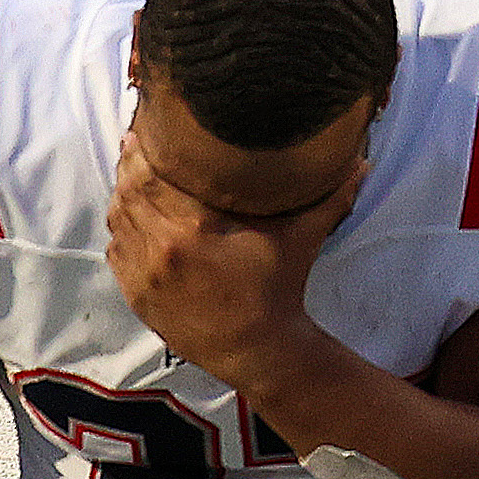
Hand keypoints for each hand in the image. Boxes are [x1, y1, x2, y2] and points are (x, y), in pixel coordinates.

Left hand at [105, 121, 361, 421]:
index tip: (147, 130)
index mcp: (193, 228)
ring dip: (123, 194)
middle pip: (128, 191)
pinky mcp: (137, 294)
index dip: (144, 149)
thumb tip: (362, 160)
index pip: (151, 176)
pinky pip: (116, 250)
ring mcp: (144, 274)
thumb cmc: (278, 288)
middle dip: (131, 165)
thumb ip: (330, 195)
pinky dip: (122, 229)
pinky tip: (133, 216)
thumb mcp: (301, 238)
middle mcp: (161, 248)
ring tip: (134, 175)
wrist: (257, 349)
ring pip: (118, 219)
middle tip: (138, 144)